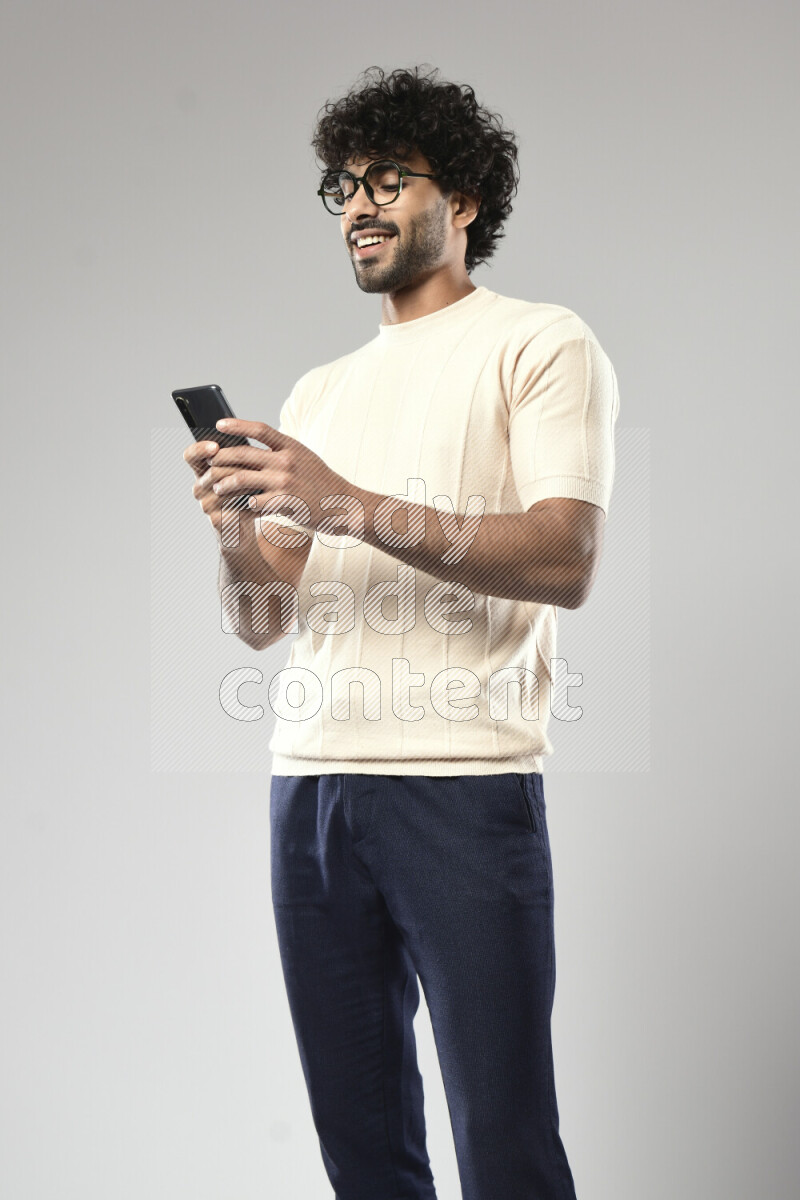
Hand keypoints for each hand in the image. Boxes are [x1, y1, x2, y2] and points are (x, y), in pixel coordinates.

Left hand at [197, 418, 354, 533]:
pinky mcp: (284, 503)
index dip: (237, 425)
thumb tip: (255, 442)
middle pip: (243, 454)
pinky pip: (253, 503)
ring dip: (225, 483)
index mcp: (291, 446)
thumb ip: (281, 450)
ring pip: (242, 479)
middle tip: (208, 461)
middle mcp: (286, 461)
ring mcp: (284, 482)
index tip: (218, 424)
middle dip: (220, 457)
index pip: (259, 429)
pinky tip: (236, 508)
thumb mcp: (304, 457)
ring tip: (218, 487)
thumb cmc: (321, 481)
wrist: (344, 504)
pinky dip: (242, 506)